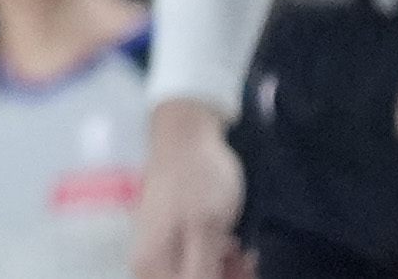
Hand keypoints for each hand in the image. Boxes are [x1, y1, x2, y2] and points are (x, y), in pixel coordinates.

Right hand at [132, 101, 248, 278]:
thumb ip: (201, 274)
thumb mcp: (206, 231)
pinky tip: (238, 247)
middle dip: (223, 277)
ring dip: (227, 271)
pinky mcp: (178, 236)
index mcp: (151, 264)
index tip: (236, 271)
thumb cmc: (196, 180)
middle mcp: (152, 261)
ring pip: (201, 276)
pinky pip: (201, 260)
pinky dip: (222, 258)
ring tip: (247, 254)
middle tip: (247, 263)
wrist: (187, 133)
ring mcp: (165, 247)